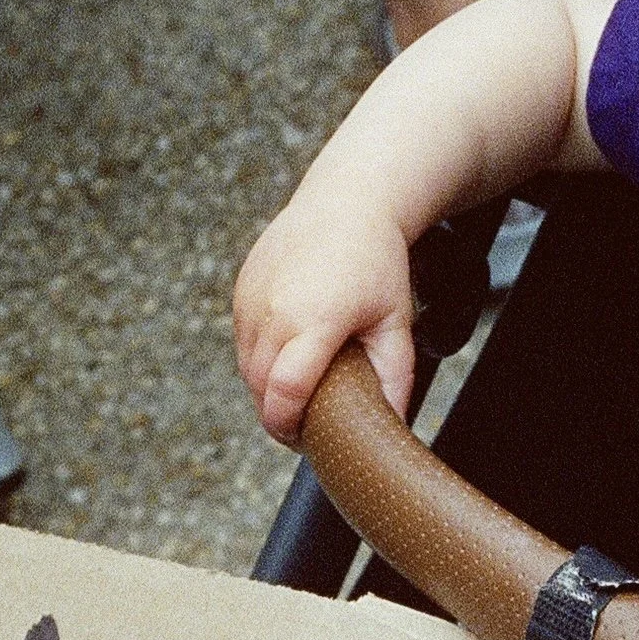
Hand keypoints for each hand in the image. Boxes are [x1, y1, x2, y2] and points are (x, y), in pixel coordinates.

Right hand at [235, 187, 415, 440]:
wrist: (348, 199)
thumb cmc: (377, 263)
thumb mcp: (396, 321)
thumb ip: (395, 378)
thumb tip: (394, 429)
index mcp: (314, 320)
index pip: (283, 393)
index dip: (287, 428)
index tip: (303, 440)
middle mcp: (274, 308)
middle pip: (260, 389)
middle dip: (276, 416)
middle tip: (304, 427)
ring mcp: (252, 297)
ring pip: (247, 369)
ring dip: (265, 391)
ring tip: (296, 394)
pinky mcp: (242, 288)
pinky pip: (243, 343)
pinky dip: (259, 360)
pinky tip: (286, 356)